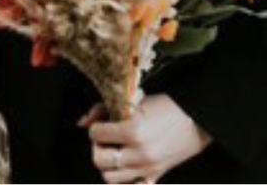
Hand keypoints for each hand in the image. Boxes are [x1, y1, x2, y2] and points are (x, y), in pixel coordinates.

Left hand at [84, 96, 211, 182]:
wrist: (195, 121)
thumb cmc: (165, 107)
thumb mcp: (133, 101)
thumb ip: (104, 110)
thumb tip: (83, 122)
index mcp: (133, 131)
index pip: (96, 134)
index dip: (95, 126)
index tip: (101, 123)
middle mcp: (139, 154)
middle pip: (99, 161)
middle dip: (97, 148)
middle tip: (104, 139)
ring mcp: (147, 168)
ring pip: (110, 178)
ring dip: (108, 164)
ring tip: (114, 151)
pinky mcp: (155, 176)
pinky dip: (124, 181)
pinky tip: (125, 168)